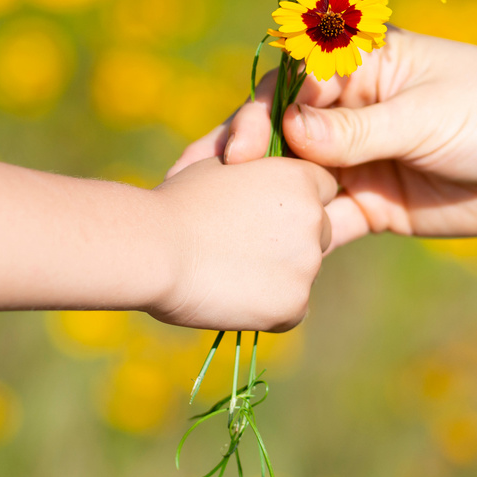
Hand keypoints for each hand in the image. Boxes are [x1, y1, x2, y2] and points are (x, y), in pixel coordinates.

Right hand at [146, 156, 336, 331]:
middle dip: (294, 239)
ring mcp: (306, 265)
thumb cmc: (178, 202)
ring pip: (304, 272)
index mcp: (300, 178)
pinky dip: (267, 308)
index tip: (265, 212)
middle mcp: (313, 219)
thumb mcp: (223, 168)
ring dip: (278, 274)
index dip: (294, 200)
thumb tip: (265, 182)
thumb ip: (259, 173)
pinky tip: (232, 296)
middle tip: (245, 245)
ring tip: (229, 271)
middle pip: (321, 231)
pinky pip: (290, 309)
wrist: (154, 248)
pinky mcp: (293, 305)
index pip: (322, 188)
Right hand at [168, 28, 476, 248]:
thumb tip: (290, 136)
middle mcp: (351, 111)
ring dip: (260, 198)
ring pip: (296, 177)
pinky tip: (265, 253)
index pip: (292, 85)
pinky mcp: (373, 205)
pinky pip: (324, 219)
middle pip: (282, 132)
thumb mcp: (426, 116)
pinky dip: (298, 233)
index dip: (258, 115)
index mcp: (362, 65)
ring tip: (214, 224)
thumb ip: (357, 132)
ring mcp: (360, 158)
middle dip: (242, 156)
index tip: (239, 148)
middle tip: (199, 184)